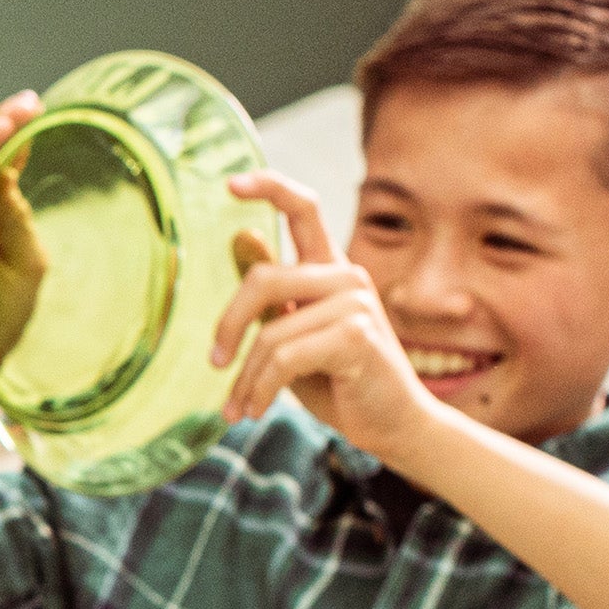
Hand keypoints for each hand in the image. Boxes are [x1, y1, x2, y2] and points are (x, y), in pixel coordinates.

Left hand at [210, 173, 441, 460]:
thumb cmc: (339, 381)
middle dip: (227, 326)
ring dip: (245, 378)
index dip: (268, 188)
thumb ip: (270, 294)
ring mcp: (354, 303)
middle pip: (261, 279)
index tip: (229, 184)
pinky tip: (257, 409)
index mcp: (329, 269)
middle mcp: (346, 276)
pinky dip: (262, 389)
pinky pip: (285, 358)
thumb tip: (239, 238)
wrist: (393, 425)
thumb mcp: (294, 333)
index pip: (302, 208)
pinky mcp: (356, 336)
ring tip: (239, 408)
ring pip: (270, 331)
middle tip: (215, 364)